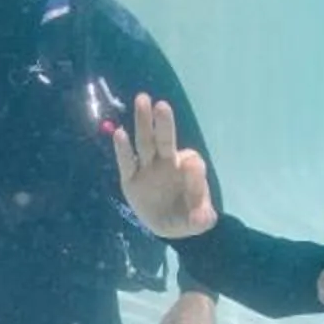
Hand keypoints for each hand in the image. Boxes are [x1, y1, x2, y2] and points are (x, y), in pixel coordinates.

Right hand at [111, 93, 216, 238]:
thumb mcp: (199, 221)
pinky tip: (119, 133)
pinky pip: (126, 162)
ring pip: (145, 143)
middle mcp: (167, 163)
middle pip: (165, 140)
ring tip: (142, 100)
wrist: (168, 224)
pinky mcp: (130, 179)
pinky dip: (123, 149)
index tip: (191, 167)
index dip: (192, 168)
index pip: (191, 162)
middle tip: (162, 105)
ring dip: (144, 123)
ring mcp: (148, 169)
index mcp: (187, 170)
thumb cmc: (187, 215)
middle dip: (164, 124)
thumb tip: (204, 219)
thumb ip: (203, 219)